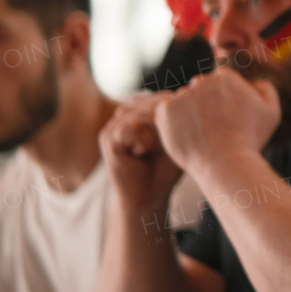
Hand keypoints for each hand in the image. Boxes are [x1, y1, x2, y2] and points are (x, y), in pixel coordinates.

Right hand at [100, 94, 182, 210]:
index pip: (164, 98)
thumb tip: (182, 96)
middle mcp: (129, 113)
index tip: (176, 138)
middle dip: (165, 126)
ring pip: (143, 115)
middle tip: (162, 147)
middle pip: (154, 103)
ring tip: (151, 151)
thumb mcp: (177, 139)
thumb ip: (177, 117)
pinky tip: (141, 152)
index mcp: (144, 109)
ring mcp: (116, 124)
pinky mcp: (108, 137)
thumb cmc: (166, 167)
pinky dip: (143, 141)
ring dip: (155, 134)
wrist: (148, 195)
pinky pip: (131, 127)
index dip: (175, 117)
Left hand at [153, 70, 280, 173]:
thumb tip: (254, 81)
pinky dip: (174, 122)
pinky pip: (166, 112)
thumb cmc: (250, 139)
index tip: (227, 117)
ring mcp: (181, 95)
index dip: (224, 100)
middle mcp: (201, 81)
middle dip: (205, 104)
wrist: (226, 164)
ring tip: (202, 135)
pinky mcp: (164, 111)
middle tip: (215, 127)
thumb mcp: (271, 111)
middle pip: (200, 89)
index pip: (220, 82)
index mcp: (225, 77)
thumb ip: (265, 88)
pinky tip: (188, 135)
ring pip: (183, 100)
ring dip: (189, 113)